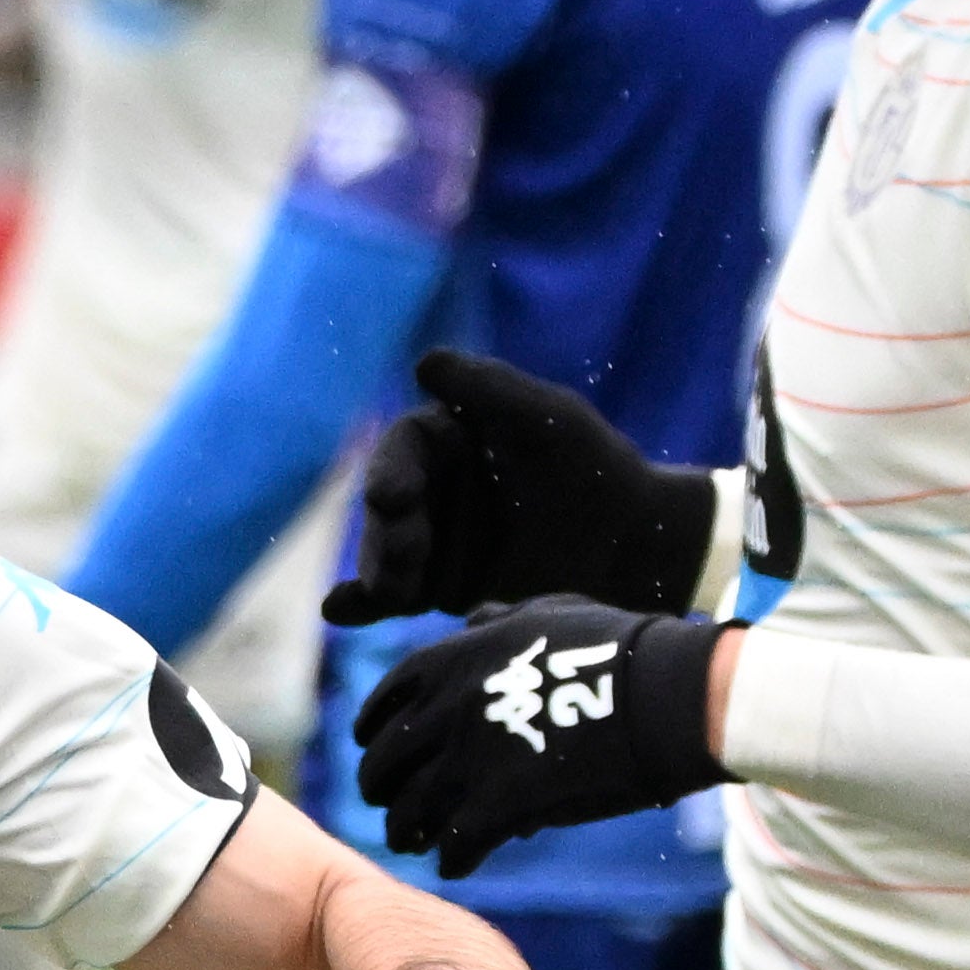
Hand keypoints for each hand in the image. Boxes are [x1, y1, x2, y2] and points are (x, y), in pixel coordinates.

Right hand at [325, 346, 718, 627]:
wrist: (631, 546)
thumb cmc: (594, 469)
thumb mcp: (549, 421)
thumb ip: (491, 390)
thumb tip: (423, 362)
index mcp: (449, 436)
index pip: (404, 448)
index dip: (391, 470)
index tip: (391, 496)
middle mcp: (431, 485)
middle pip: (388, 507)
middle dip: (389, 532)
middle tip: (405, 557)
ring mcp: (430, 538)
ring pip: (386, 553)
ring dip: (381, 569)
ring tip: (389, 591)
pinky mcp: (436, 588)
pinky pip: (391, 595)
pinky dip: (361, 603)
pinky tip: (337, 607)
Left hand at [351, 603, 730, 878]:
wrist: (664, 696)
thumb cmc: (617, 650)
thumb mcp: (547, 613)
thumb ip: (497, 621)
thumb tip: (472, 619)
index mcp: (451, 660)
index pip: (387, 699)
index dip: (372, 727)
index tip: (370, 744)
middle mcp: (445, 710)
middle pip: (385, 762)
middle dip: (378, 787)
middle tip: (386, 804)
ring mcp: (467, 761)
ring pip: (408, 811)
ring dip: (405, 830)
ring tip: (412, 842)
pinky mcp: (498, 807)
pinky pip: (455, 846)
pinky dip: (453, 859)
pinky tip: (460, 865)